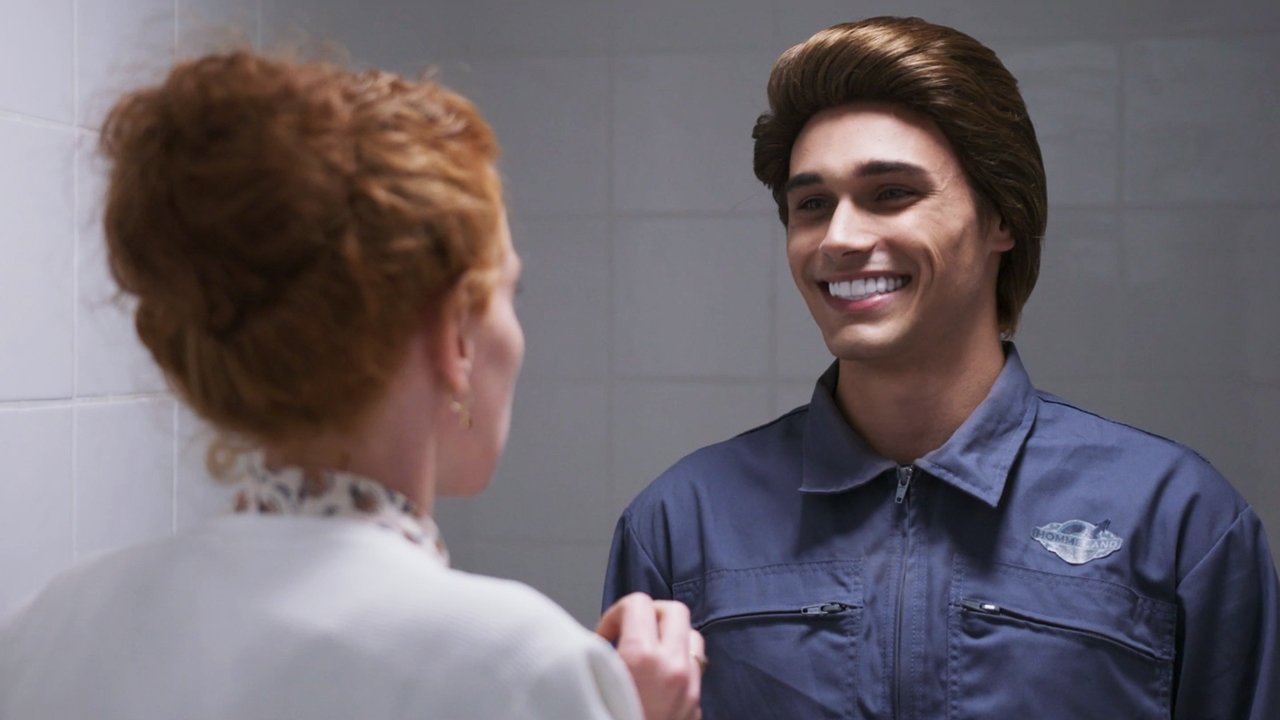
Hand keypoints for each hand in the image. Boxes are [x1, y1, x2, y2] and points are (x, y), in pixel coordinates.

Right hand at [597, 592, 703, 719]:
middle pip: (675, 610)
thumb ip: (600, 651)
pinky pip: (694, 670)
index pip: (639, 603)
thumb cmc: (608, 719)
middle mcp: (674, 667)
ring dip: (669, 638)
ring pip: (692, 637)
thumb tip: (601, 639)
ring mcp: (691, 688)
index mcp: (643, 657)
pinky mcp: (697, 707)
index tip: (605, 634)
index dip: (616, 613)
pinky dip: (677, 666)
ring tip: (646, 657)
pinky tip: (657, 682)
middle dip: (649, 615)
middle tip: (629, 634)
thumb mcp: (594, 680)